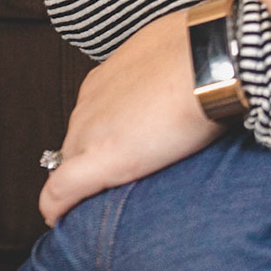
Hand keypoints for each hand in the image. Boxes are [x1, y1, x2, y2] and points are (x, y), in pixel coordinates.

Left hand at [38, 10, 221, 224]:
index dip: (108, 131)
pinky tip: (60, 219)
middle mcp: (91, 103)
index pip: (94, 113)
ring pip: (71, 162)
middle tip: (130, 170)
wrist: (213, 63)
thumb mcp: (177, 51)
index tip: (125, 142)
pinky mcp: (97, 160)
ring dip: (87, 175)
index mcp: (108, 78)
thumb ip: (169, 65)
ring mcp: (89, 131)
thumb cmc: (205, 55)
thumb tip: (192, 70)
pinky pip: (59, 191)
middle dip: (96, 154)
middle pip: (79, 139)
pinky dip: (57, 207)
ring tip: (115, 191)